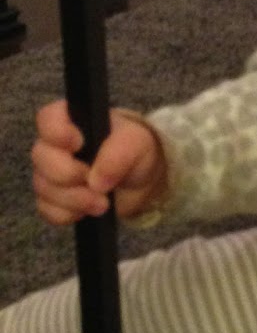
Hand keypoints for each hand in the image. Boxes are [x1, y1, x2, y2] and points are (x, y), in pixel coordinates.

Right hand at [32, 100, 167, 226]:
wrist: (140, 181)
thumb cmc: (135, 150)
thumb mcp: (137, 143)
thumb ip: (119, 153)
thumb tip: (96, 181)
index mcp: (73, 120)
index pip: (48, 118)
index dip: (56, 132)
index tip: (78, 144)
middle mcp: (55, 145)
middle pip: (41, 156)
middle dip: (68, 174)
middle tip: (96, 183)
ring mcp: (51, 173)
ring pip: (43, 187)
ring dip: (73, 199)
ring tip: (103, 203)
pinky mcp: (53, 199)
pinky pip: (47, 210)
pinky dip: (69, 214)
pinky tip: (88, 211)